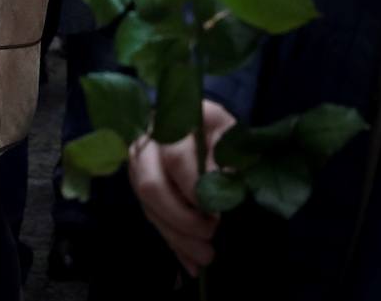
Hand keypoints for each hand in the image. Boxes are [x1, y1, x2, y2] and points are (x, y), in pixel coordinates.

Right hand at [129, 100, 236, 276]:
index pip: (176, 156)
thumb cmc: (233, 141)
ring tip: (206, 258)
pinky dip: (171, 241)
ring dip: (175, 235)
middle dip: (180, 218)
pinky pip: (149, 215)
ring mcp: (142, 160)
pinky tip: (191, 264)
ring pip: (146, 203)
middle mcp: (152, 137)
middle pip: (150, 183)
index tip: (216, 213)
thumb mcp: (239, 146)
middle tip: (210, 236)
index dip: (193, 188)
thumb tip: (217, 202)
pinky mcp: (141, 182)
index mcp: (181, 118)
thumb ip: (229, 168)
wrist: (219, 137)